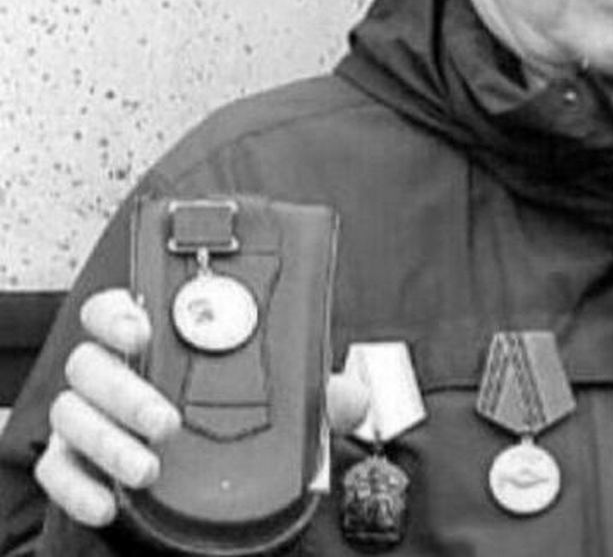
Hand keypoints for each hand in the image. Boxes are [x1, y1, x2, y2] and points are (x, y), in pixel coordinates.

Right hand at [34, 288, 370, 527]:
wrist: (209, 465)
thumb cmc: (232, 406)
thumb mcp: (277, 395)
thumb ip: (313, 391)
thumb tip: (354, 397)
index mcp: (153, 336)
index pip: (115, 307)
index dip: (120, 313)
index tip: (144, 329)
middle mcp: (111, 368)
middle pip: (90, 364)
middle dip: (125, 391)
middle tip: (167, 421)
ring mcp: (87, 414)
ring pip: (72, 416)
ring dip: (108, 443)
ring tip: (149, 469)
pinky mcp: (74, 460)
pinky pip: (58, 470)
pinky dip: (77, 488)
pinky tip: (110, 504)